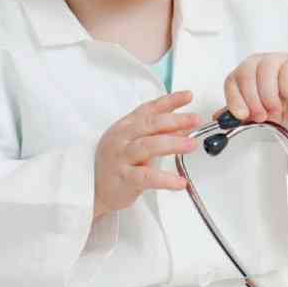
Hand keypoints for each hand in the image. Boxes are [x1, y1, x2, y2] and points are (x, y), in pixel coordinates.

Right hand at [93, 91, 201, 219]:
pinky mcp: (123, 178)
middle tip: (195, 119)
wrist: (92, 190)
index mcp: (126, 126)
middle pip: (150, 124)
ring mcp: (121, 157)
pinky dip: (165, 179)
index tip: (188, 96)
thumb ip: (161, 134)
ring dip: (172, 143)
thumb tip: (186, 127)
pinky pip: (146, 177)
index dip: (169, 101)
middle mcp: (122, 138)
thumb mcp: (138, 144)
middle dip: (174, 120)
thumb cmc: (118, 164)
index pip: (149, 109)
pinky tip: (180, 182)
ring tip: (191, 144)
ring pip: (148, 146)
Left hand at [214, 53, 287, 126]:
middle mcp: (259, 62)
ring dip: (270, 98)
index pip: (232, 81)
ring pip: (266, 71)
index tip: (241, 116)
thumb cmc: (278, 105)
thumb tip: (218, 118)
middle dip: (253, 101)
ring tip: (276, 111)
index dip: (235, 100)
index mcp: (244, 72)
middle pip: (246, 74)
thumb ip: (238, 114)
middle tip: (261, 116)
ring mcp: (278, 59)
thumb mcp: (255, 112)